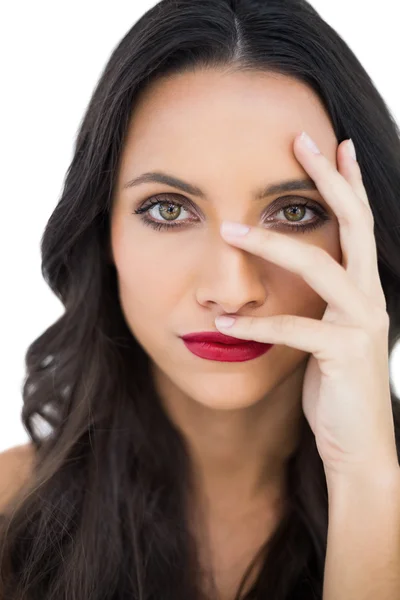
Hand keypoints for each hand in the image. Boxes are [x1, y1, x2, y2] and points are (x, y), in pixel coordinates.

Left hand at [215, 132, 398, 485]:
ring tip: (230, 230)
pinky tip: (223, 324)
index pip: (358, 222)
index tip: (330, 142)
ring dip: (272, 244)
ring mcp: (362, 323)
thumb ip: (313, 303)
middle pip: (353, 224)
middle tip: (302, 139)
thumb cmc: (335, 387)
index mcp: (363, 289)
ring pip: (319, 266)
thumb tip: (282, 280)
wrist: (357, 445)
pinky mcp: (345, 354)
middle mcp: (370, 297)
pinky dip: (256, 324)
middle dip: (328, 179)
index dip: (346, 181)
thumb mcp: (325, 334)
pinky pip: (294, 330)